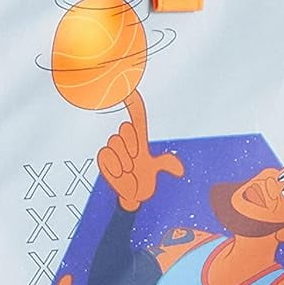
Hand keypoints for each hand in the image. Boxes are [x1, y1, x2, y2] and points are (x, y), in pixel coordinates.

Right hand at [97, 94, 182, 211]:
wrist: (132, 196)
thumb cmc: (144, 179)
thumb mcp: (157, 169)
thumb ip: (166, 164)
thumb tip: (179, 170)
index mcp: (139, 138)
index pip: (136, 115)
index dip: (133, 102)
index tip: (130, 88)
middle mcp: (125, 140)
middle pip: (124, 130)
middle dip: (132, 147)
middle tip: (136, 162)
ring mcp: (114, 149)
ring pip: (115, 143)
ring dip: (124, 160)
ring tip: (128, 171)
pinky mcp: (104, 158)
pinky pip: (106, 154)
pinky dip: (114, 166)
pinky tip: (120, 173)